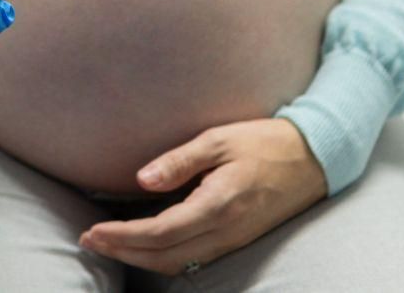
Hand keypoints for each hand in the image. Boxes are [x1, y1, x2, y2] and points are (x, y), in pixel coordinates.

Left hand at [78, 119, 328, 273]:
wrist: (315, 159)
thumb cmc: (265, 142)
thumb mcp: (219, 139)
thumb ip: (180, 161)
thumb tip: (142, 179)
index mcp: (219, 205)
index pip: (161, 232)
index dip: (124, 237)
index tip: (93, 231)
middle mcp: (226, 231)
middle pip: (165, 256)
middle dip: (123, 252)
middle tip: (88, 240)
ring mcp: (233, 241)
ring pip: (179, 263)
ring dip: (140, 258)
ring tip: (107, 244)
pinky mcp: (237, 240)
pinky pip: (193, 259)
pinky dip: (162, 257)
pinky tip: (143, 245)